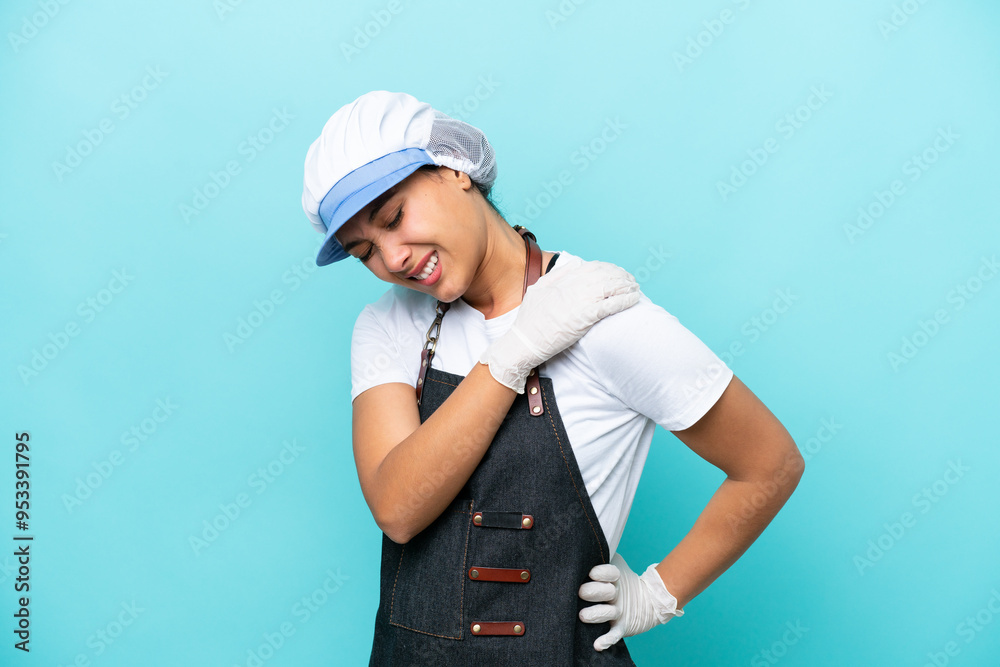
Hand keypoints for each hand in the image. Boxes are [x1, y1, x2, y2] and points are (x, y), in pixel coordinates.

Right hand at [479, 259, 639, 392]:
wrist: (524, 342)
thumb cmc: (529, 320)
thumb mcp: (537, 289)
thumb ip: (557, 275)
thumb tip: (576, 263)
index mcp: (562, 281)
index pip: (591, 268)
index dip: (607, 268)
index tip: (616, 271)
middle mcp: (572, 288)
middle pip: (604, 276)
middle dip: (620, 276)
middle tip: (631, 280)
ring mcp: (578, 302)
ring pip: (609, 288)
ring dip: (625, 286)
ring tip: (636, 288)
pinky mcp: (584, 318)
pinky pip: (609, 306)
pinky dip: (623, 300)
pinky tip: (633, 299)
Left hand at [578, 552, 684, 650]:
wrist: (649, 600)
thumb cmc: (621, 580)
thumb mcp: (616, 565)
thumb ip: (603, 555)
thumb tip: (585, 541)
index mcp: (615, 577)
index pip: (609, 572)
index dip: (601, 572)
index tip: (591, 573)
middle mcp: (617, 593)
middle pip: (606, 592)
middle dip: (594, 592)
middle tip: (582, 592)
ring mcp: (619, 611)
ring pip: (607, 613)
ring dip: (595, 614)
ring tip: (583, 616)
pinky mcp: (622, 626)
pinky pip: (614, 634)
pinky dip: (607, 640)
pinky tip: (597, 645)